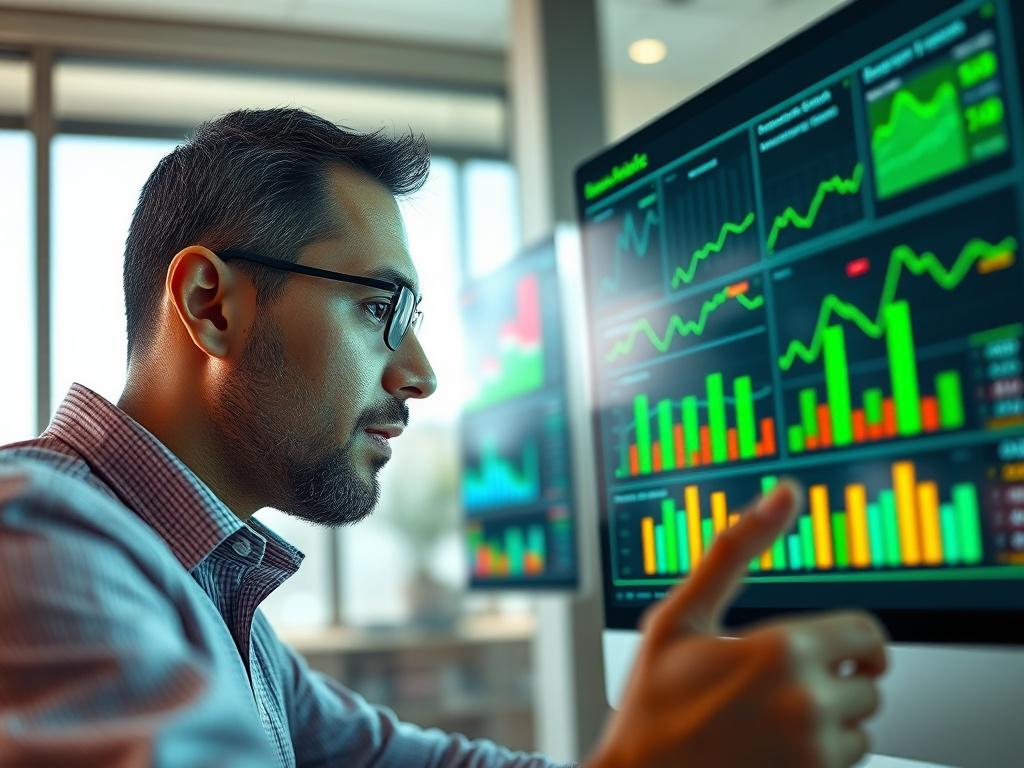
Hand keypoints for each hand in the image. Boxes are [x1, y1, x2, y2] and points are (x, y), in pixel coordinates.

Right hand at [587, 480, 888, 767]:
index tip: (829, 646)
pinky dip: (821, 754)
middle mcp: (807, 704)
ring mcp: (812, 753)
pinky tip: (774, 747)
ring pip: (861, 727)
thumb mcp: (680, 617)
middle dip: (835, 679)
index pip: (867, 635)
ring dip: (832, 720)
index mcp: (782, 650)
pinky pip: (847, 762)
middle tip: (779, 684)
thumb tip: (784, 493)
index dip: (849, 638)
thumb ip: (735, 549)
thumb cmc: (652, 699)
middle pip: (869, 682)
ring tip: (773, 717)